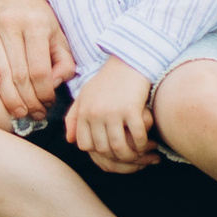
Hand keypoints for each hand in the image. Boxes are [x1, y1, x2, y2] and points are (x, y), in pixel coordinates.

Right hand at [0, 0, 74, 118]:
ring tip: (19, 112)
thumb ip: (64, 59)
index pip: (39, 70)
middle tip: (34, 115)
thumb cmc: (41, 13)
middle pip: (18, 75)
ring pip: (0, 70)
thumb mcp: (59, 32)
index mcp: (37, 25)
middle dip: (28, 101)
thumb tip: (56, 84)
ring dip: (9, 97)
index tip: (48, 104)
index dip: (44, 93)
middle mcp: (13, 25)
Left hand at [65, 55, 158, 173]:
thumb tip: (70, 141)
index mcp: (84, 111)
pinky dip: (142, 144)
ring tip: (138, 153)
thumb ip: (74, 117)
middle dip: (116, 156)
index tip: (109, 147)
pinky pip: (137, 137)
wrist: (129, 60)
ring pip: (119, 148)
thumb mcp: (85, 95)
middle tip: (128, 154)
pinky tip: (146, 142)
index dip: (97, 150)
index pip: (84, 144)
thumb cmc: (107, 79)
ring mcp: (113, 112)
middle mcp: (95, 113)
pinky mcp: (131, 108)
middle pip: (103, 149)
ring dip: (130, 155)